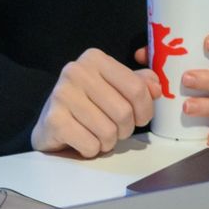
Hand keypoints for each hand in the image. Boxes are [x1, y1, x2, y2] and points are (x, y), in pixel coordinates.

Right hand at [30, 48, 157, 156]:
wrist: (51, 122)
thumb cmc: (88, 104)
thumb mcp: (115, 87)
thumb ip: (138, 84)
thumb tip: (157, 88)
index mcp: (95, 58)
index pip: (136, 87)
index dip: (145, 109)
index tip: (140, 118)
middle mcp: (76, 71)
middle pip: (124, 112)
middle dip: (125, 129)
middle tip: (117, 130)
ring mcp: (62, 94)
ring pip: (108, 131)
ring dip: (109, 141)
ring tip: (99, 135)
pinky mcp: (54, 120)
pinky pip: (91, 145)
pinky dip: (92, 150)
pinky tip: (84, 140)